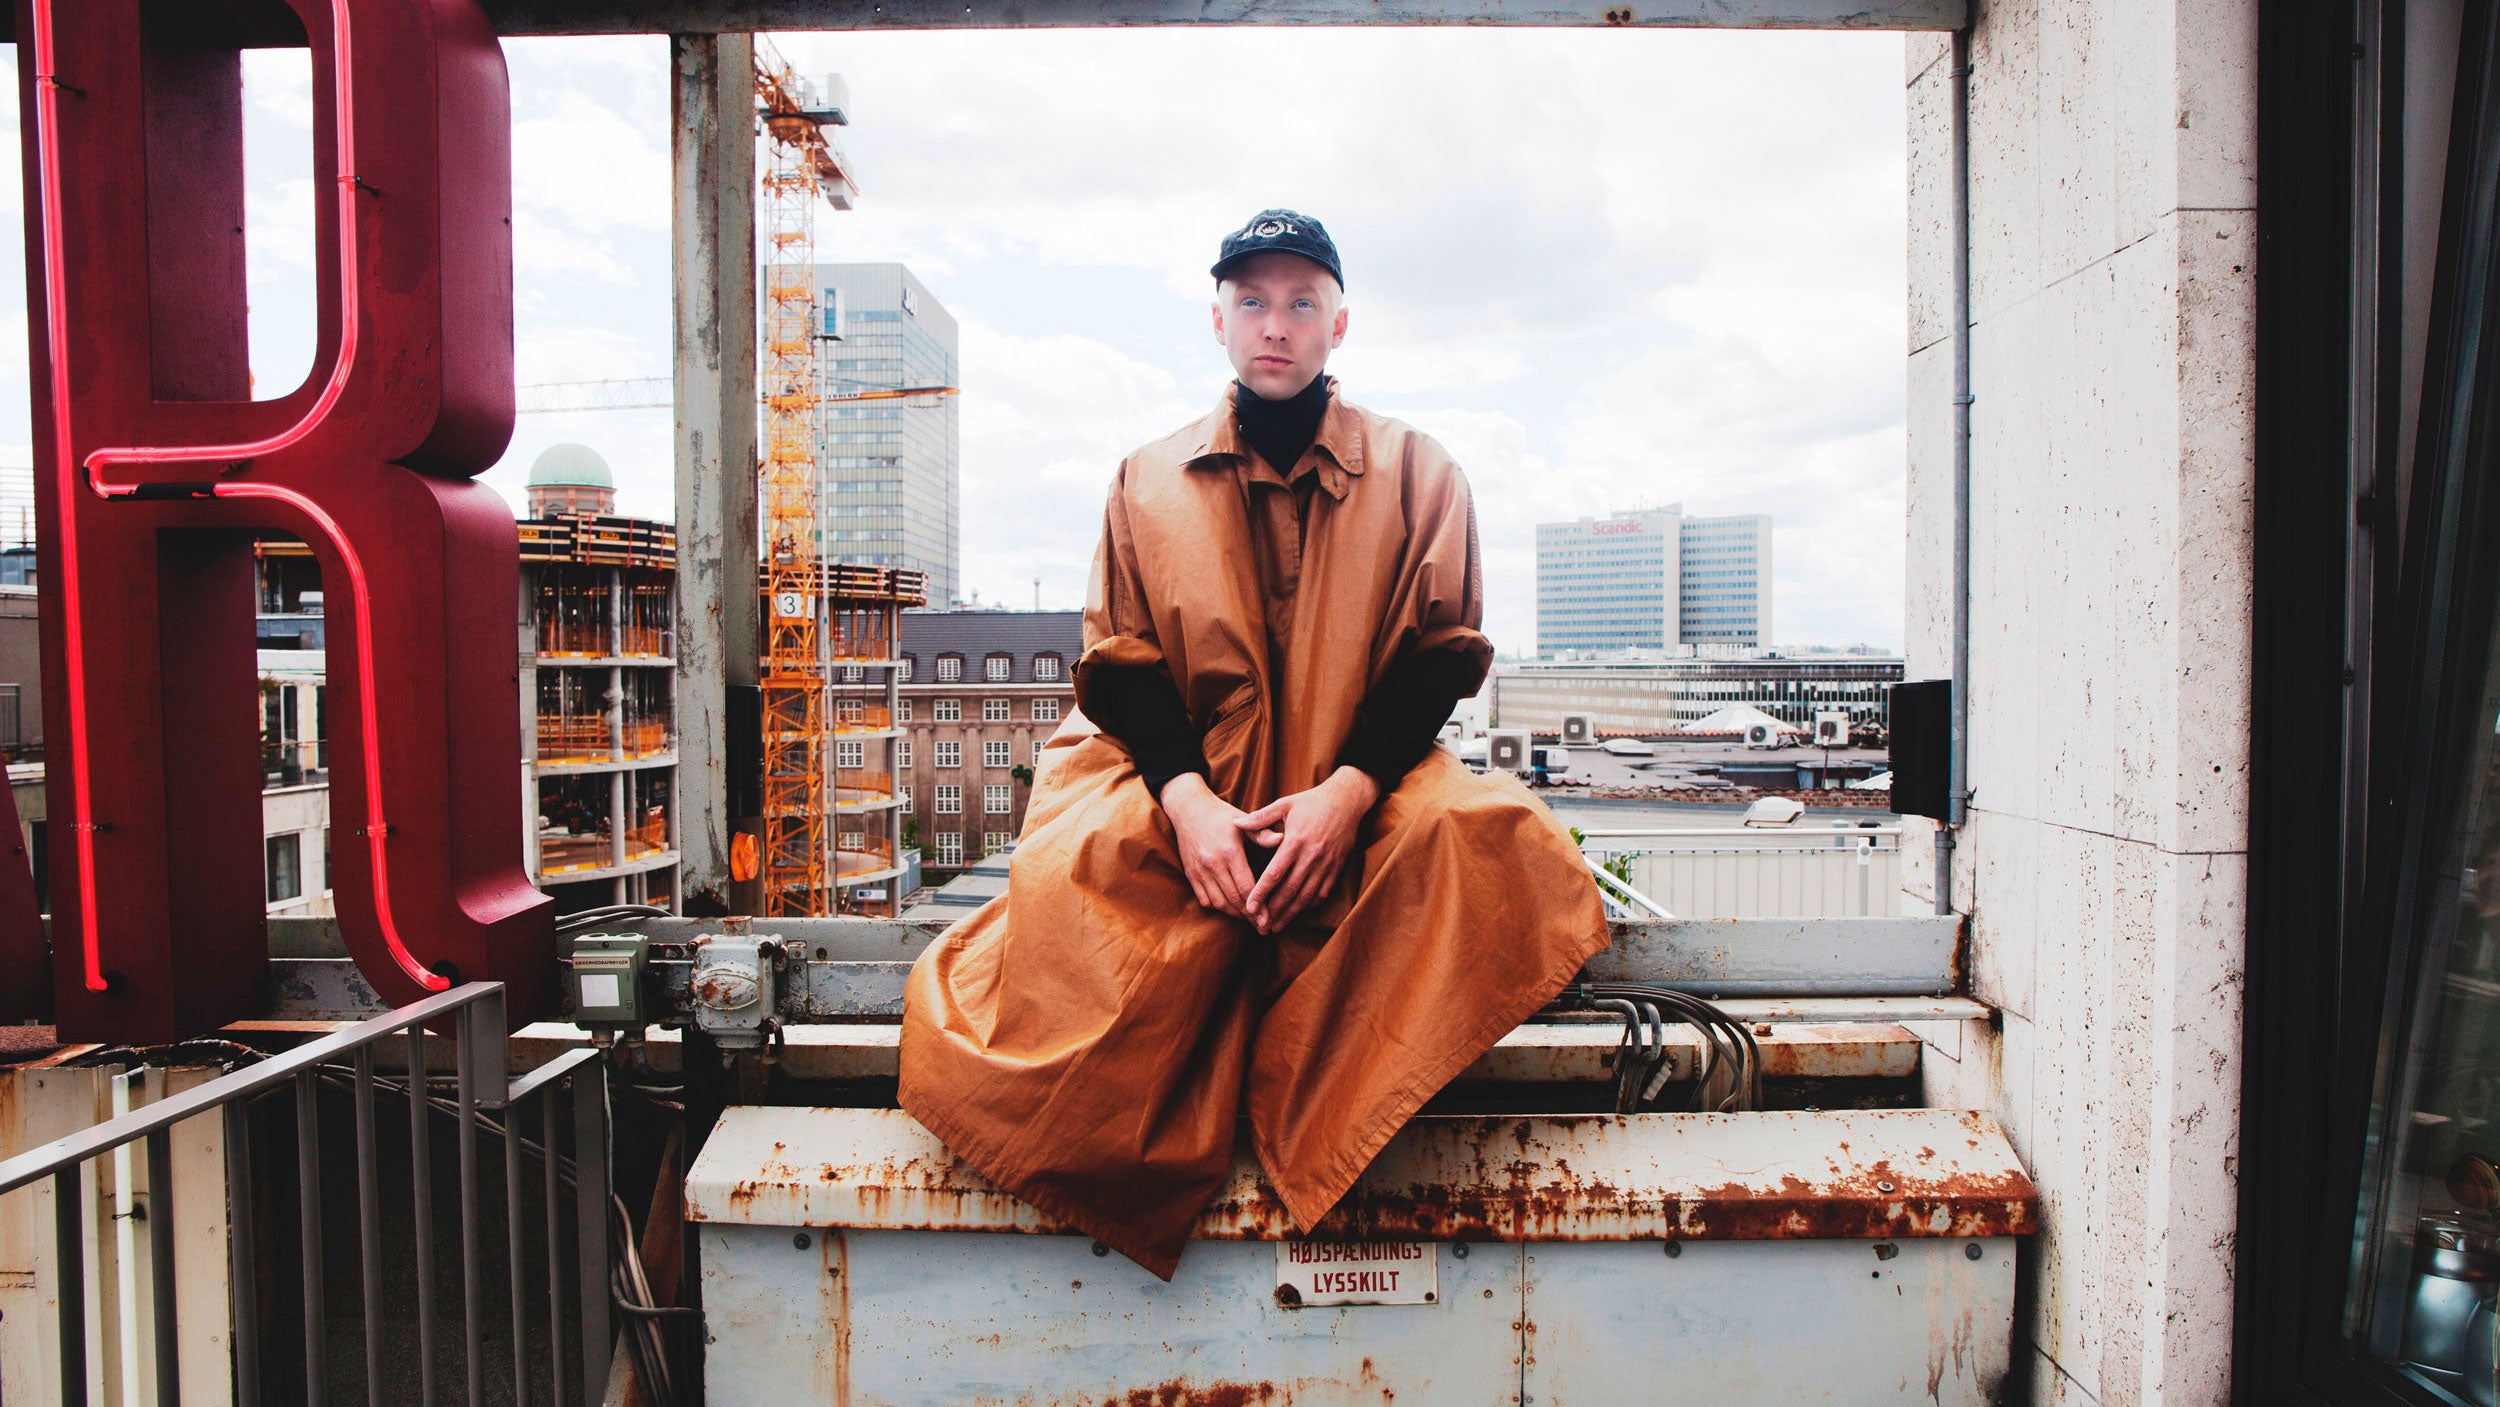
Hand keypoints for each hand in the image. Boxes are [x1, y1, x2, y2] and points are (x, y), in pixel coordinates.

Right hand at [1159, 773, 1257, 920]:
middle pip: (1233, 899)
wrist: (1189, 809)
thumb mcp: (1243, 820)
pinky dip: (1219, 908)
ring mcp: (1199, 871)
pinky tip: (1231, 909)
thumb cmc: (1221, 815)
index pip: (1246, 886)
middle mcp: (1212, 863)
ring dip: (1235, 914)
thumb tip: (1282, 840)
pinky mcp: (1190, 874)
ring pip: (1218, 903)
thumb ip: (1262, 833)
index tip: (1268, 919)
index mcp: (1229, 851)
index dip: (1258, 906)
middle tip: (1263, 928)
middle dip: (1250, 916)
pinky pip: (1204, 899)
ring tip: (1249, 920)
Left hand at [1234, 767, 1381, 934]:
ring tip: (1276, 927)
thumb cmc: (1312, 802)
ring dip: (1290, 913)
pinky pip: (1322, 893)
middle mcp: (1310, 856)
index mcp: (1294, 842)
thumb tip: (1235, 824)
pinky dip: (1309, 905)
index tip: (1249, 908)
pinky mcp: (1336, 868)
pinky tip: (1297, 912)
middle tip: (1260, 926)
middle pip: (1289, 890)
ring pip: (1305, 896)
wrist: (1346, 801)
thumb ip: (1260, 818)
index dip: (1261, 893)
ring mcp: (1325, 865)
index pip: (1274, 874)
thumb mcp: (1284, 804)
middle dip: (1273, 911)